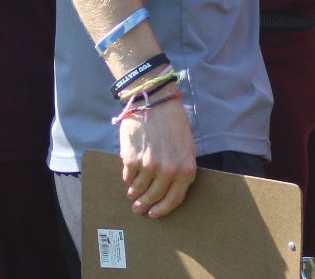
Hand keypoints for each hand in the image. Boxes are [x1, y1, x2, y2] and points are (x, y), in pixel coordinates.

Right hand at [120, 94, 197, 218]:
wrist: (155, 102)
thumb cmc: (173, 122)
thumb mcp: (187, 146)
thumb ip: (182, 167)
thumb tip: (173, 186)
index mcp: (185, 169)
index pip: (174, 199)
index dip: (163, 209)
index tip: (154, 213)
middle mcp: (168, 172)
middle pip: (154, 197)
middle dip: (145, 205)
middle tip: (138, 208)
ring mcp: (149, 167)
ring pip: (139, 189)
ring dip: (134, 193)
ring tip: (131, 193)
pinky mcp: (132, 160)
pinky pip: (127, 177)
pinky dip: (127, 178)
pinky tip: (128, 176)